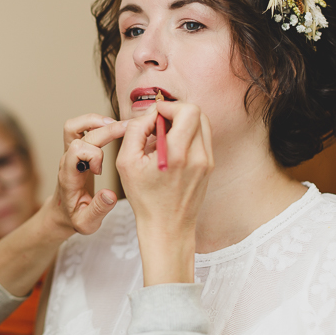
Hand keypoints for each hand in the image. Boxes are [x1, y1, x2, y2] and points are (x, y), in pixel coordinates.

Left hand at [46, 113, 128, 237]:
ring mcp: (70, 153)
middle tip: (128, 130)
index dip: (94, 155)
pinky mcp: (76, 149)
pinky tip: (112, 128)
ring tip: (119, 125)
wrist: (62, 214)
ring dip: (97, 121)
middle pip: (82, 134)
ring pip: (75, 125)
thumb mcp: (87, 223)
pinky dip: (96, 123)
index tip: (101, 170)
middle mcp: (67, 160)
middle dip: (106, 129)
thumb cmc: (74, 218)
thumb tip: (110, 195)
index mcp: (69, 176)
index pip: (76, 150)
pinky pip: (80, 128)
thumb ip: (99, 209)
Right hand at [116, 102, 213, 284]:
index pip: (187, 111)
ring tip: (164, 136)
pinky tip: (171, 149)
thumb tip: (150, 114)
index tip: (153, 117)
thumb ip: (136, 130)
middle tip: (159, 124)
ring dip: (183, 122)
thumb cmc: (144, 199)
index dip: (168, 107)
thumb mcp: (126, 163)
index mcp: (177, 154)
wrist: (167, 228)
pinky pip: (202, 138)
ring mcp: (207, 161)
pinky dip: (187, 135)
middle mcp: (198, 156)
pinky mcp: (209, 166)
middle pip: (197, 112)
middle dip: (176, 112)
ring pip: (202, 123)